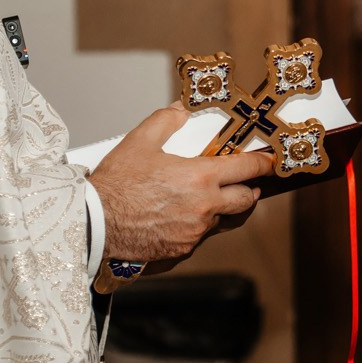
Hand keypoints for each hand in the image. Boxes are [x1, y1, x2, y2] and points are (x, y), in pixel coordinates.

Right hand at [89, 105, 277, 266]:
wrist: (93, 225)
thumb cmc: (114, 186)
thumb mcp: (139, 142)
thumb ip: (166, 121)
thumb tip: (182, 111)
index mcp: (200, 179)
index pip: (248, 169)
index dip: (263, 163)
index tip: (269, 161)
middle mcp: (204, 208)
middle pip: (245, 201)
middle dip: (249, 190)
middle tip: (246, 183)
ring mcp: (194, 233)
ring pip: (223, 221)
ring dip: (222, 210)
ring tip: (212, 199)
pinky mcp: (181, 252)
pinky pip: (199, 238)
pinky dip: (197, 227)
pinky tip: (183, 217)